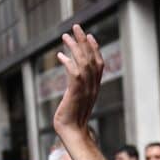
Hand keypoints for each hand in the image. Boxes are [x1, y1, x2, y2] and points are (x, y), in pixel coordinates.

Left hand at [52, 25, 104, 140]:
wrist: (72, 132)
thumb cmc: (72, 119)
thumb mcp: (76, 100)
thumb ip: (77, 87)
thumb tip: (74, 78)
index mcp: (95, 87)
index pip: (98, 63)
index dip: (94, 48)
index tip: (89, 36)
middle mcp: (93, 86)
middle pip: (92, 58)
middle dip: (84, 41)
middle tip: (76, 26)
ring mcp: (86, 90)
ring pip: (84, 63)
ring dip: (74, 47)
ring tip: (65, 36)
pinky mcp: (76, 93)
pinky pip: (74, 73)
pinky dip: (68, 62)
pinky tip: (60, 55)